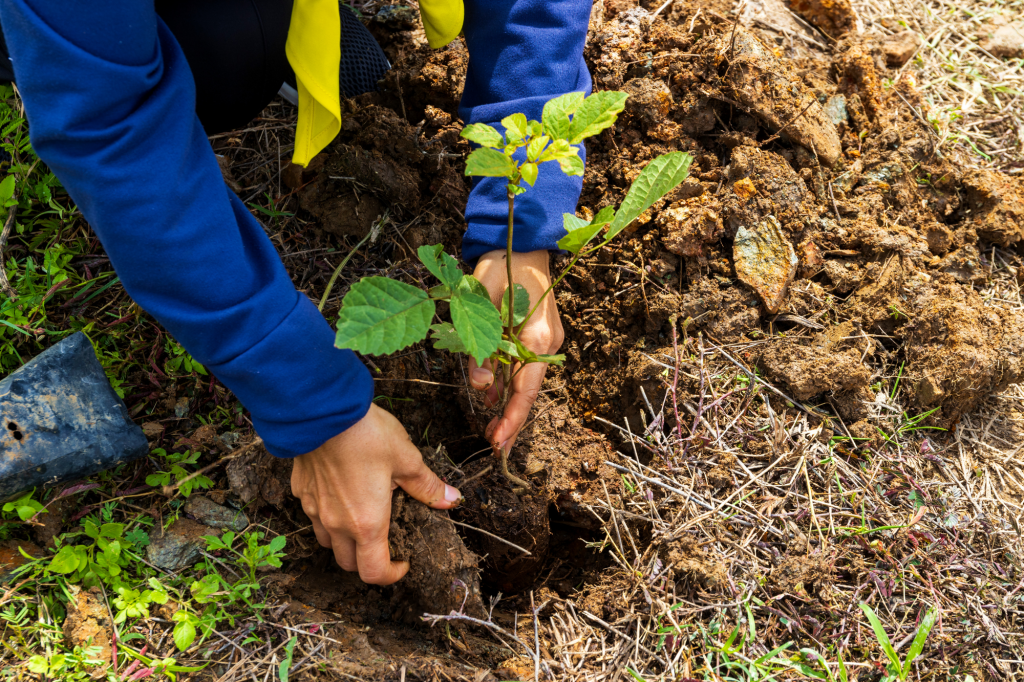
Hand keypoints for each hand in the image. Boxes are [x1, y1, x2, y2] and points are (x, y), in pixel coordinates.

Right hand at [290, 404, 461, 584]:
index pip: (373, 572)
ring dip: (345, 541)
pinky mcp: (301, 491)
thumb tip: (451, 499)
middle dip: (368, 561)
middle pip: (348, 563)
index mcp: (366, 523)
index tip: (403, 563)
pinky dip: (328, 515)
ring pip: (327, 542)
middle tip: (386, 542)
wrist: (321, 410)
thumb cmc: (366, 435)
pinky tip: (341, 492)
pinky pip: (314, 515)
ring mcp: (315, 508)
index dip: (390, 576)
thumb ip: (427, 485)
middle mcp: (337, 523)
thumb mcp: (406, 458)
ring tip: (363, 518)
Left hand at [468, 249, 564, 453]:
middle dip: (512, 421)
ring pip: (526, 381)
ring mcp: (545, 340)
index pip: (526, 389)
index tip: (498, 442)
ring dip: (509, 404)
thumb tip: (482, 386)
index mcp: (537, 336)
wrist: (522, 242)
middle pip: (529, 391)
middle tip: (495, 447)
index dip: (512, 419)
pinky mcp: (538, 335)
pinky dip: (509, 384)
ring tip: (492, 429)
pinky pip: (523, 366)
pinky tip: (494, 399)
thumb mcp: (481, 303)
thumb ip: (480, 347)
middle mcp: (547, 342)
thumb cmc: (500, 266)